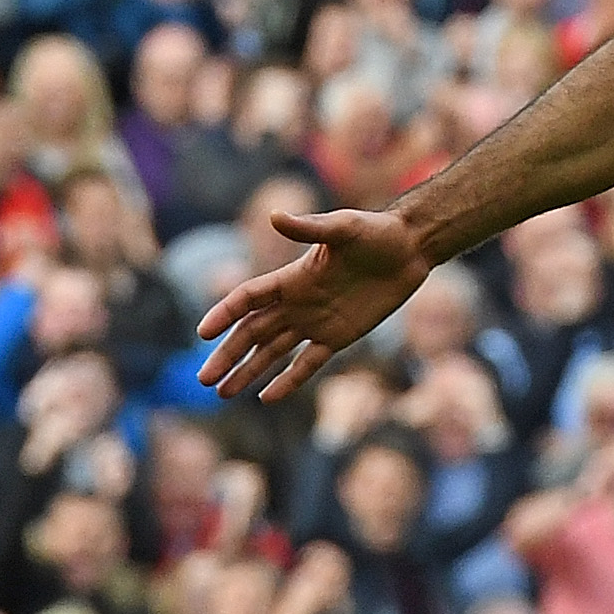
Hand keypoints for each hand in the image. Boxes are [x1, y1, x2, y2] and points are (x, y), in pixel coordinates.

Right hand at [196, 210, 433, 398]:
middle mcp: (296, 303)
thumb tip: (273, 216)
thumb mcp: (344, 227)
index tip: (203, 334)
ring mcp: (315, 322)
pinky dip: (288, 381)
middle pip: (251, 332)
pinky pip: (307, 363)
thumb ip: (310, 228)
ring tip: (222, 393)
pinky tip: (266, 398)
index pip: (247, 299)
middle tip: (202, 380)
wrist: (410, 249)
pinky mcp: (338, 337)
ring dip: (247, 372)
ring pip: (272, 352)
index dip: (224, 314)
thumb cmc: (376, 232)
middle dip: (227, 356)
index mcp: (291, 278)